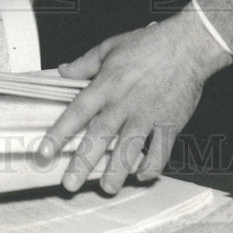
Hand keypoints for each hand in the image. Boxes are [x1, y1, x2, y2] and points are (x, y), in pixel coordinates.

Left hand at [37, 7, 230, 194]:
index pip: (77, 112)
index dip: (59, 133)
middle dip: (83, 163)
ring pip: (129, 150)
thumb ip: (85, 63)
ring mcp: (148, 115)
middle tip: (70, 184)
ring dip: (117, 171)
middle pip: (100, 137)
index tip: (44, 152)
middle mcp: (124, 104)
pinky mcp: (170, 123)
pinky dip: (152, 166)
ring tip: (107, 187)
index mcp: (107, 85)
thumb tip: (63, 71)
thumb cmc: (149, 44)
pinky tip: (142, 175)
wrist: (187, 45)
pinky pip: (160, 151)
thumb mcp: (110, 47)